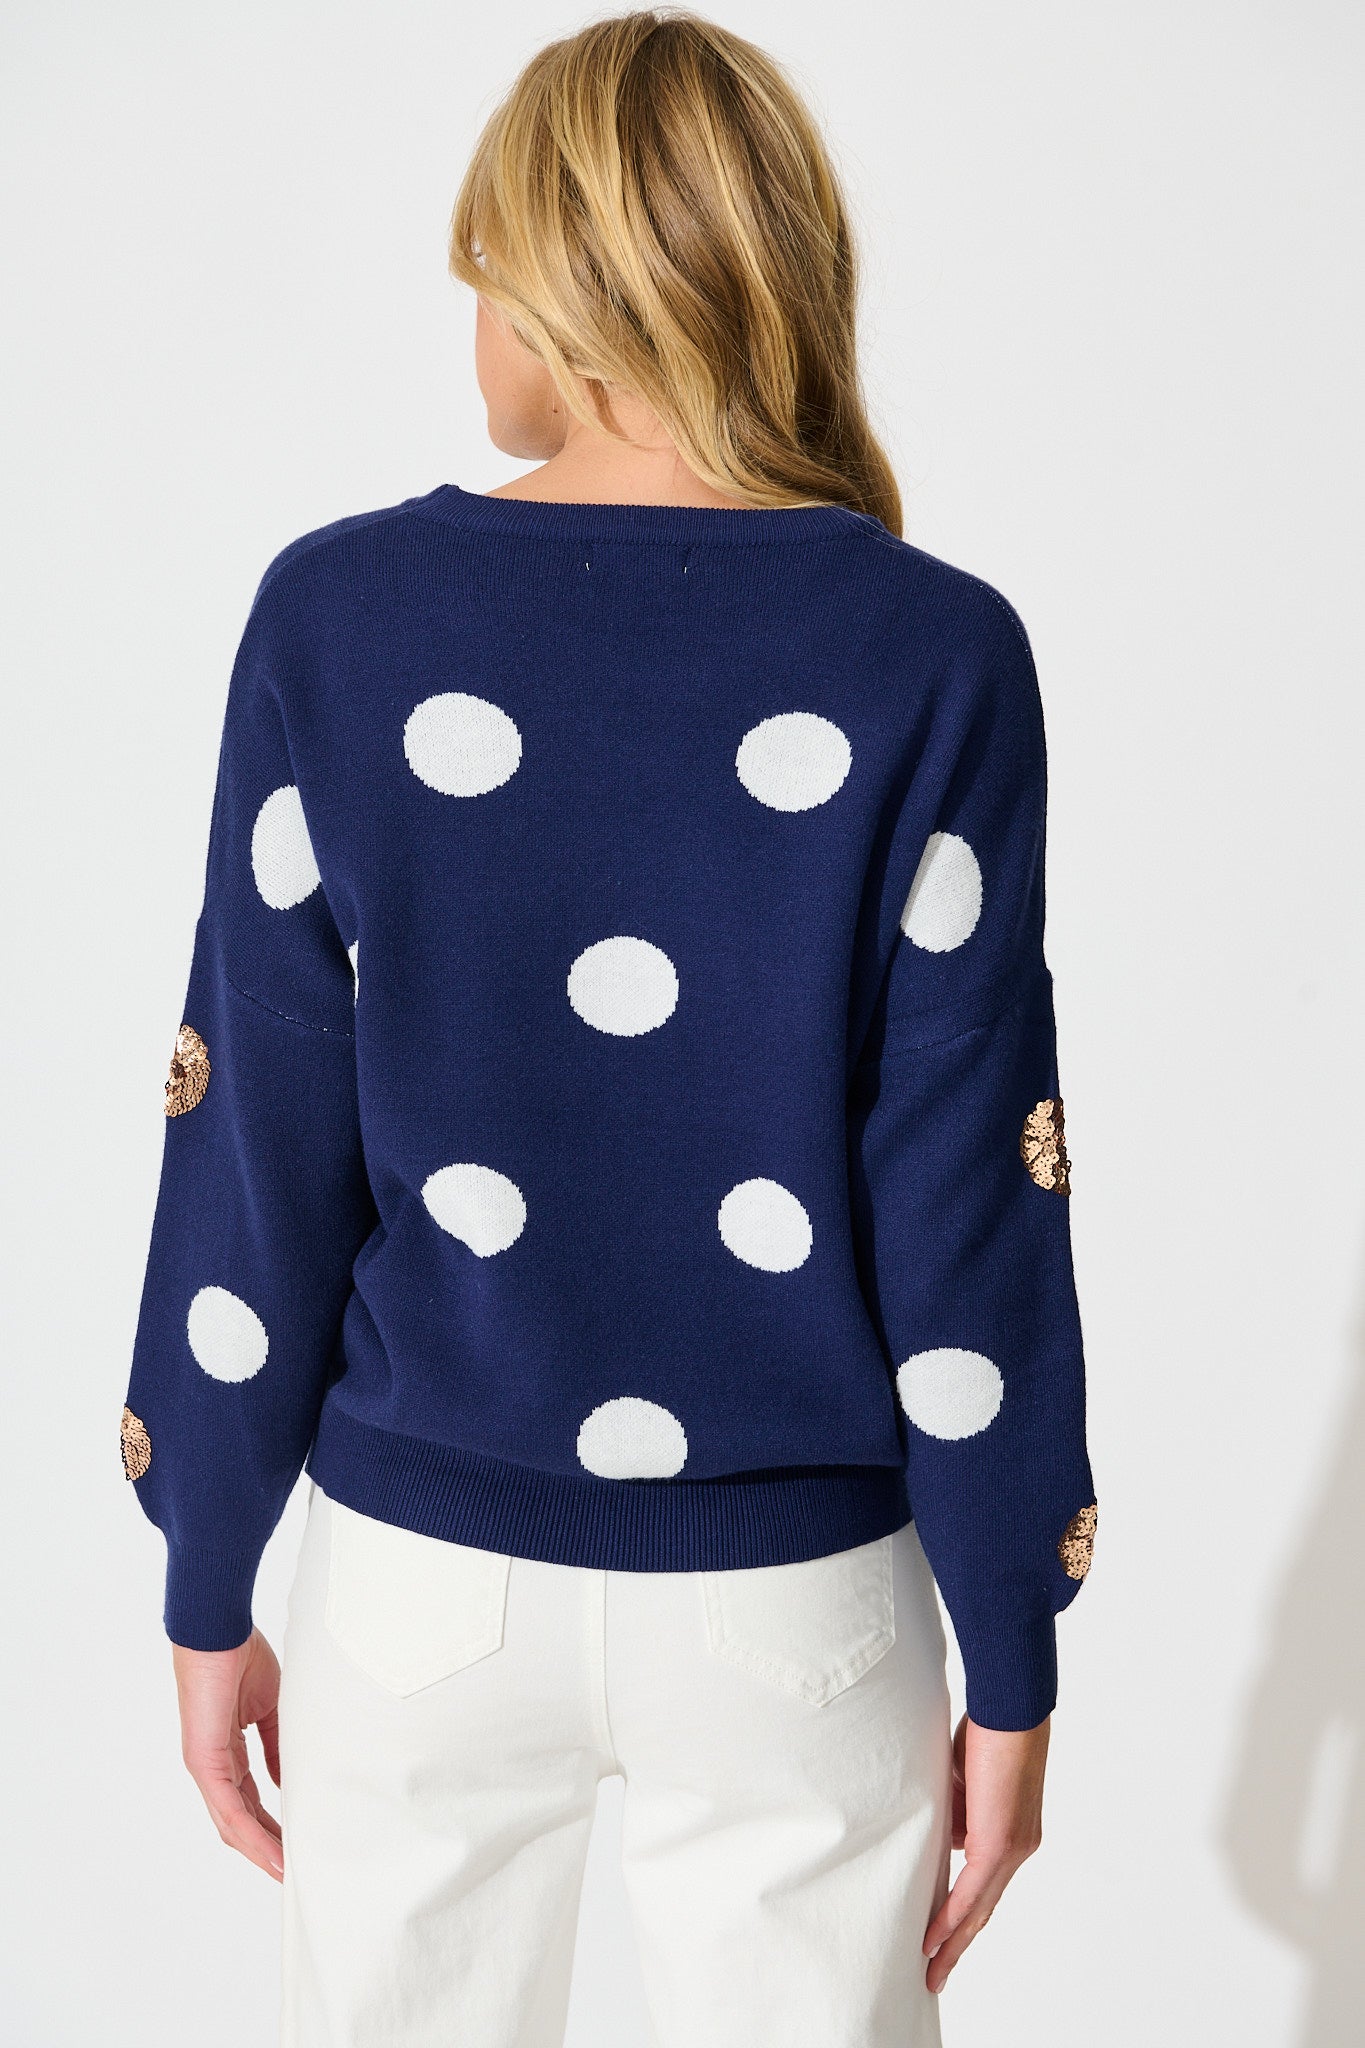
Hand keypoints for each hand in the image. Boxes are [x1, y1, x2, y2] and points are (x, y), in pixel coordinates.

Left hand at [172, 1628, 283, 1881]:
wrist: (218, 1630)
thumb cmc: (240, 1656)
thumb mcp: (268, 1709)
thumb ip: (277, 1746)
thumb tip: (288, 1781)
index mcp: (226, 1750)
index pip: (249, 1800)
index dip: (271, 1824)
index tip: (297, 1841)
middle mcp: (211, 1765)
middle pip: (238, 1821)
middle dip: (265, 1847)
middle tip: (294, 1868)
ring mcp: (205, 1766)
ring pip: (231, 1823)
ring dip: (259, 1851)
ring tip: (286, 1871)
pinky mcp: (205, 1761)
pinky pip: (228, 1808)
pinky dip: (250, 1833)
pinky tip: (271, 1851)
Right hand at [922, 1710, 1048, 1992]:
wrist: (1009, 1709)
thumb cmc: (988, 1731)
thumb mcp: (966, 1782)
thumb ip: (960, 1813)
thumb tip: (947, 1836)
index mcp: (1013, 1833)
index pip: (986, 1885)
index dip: (965, 1914)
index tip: (944, 1936)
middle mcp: (1019, 1848)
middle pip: (984, 1908)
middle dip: (959, 1944)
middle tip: (937, 1974)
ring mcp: (1013, 1849)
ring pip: (980, 1908)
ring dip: (953, 1940)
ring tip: (931, 1968)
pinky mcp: (1000, 1843)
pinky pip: (972, 1892)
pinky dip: (951, 1918)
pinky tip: (933, 1940)